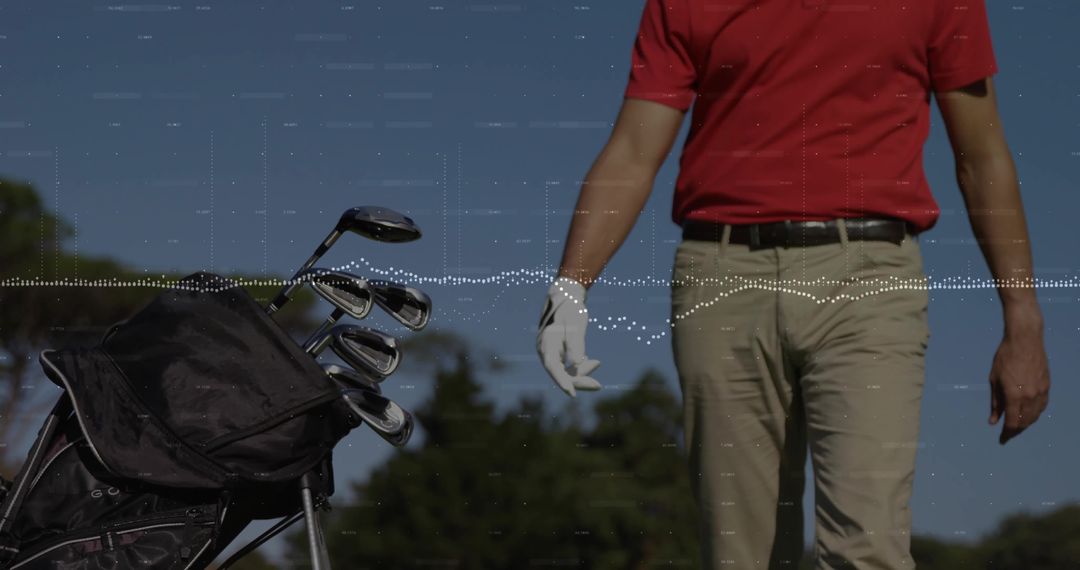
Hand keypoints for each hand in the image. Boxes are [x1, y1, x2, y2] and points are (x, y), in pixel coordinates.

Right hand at [536, 276, 601, 397]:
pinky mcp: (556, 353)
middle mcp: (544, 350)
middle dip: (578, 380)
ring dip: (580, 372)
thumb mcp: (576, 325)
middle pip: (559, 373)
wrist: (566, 298)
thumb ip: (576, 344)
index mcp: (547, 343)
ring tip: (597, 362)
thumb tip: (578, 363)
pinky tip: (590, 361)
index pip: (553, 367)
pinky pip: (566, 366)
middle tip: (598, 385)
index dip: (562, 381)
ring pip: (564, 371)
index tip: (572, 394)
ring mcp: (549, 353)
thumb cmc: (571, 309)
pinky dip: (578, 366)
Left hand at [988, 326, 1049, 444]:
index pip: (1012, 423)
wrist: (1025, 340)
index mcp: (1014, 396)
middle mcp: (1030, 397)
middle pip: (1024, 422)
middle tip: (1007, 435)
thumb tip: (993, 421)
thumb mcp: (994, 380)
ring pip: (1035, 416)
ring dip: (1025, 424)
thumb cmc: (1005, 358)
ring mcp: (1041, 392)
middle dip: (1015, 431)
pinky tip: (1028, 414)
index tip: (1002, 440)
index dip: (1007, 434)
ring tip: (1016, 427)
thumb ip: (995, 403)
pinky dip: (1034, 414)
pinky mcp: (1047, 386)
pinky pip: (1042, 406)